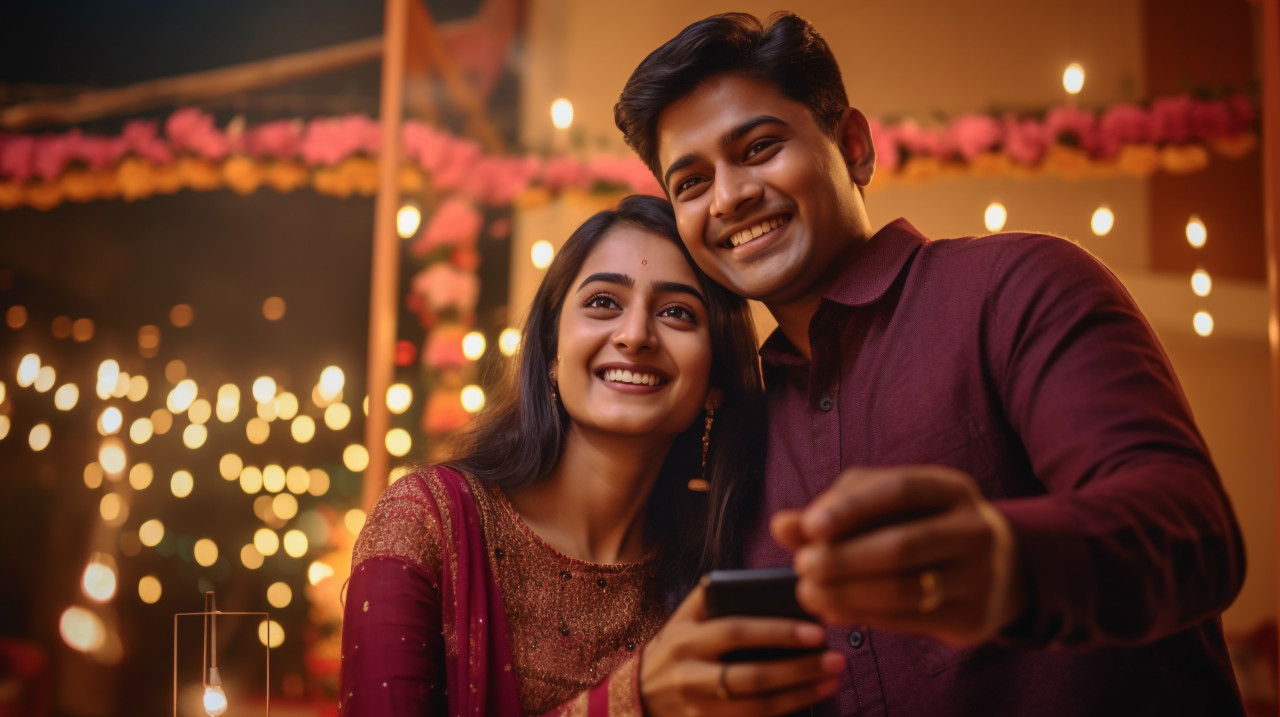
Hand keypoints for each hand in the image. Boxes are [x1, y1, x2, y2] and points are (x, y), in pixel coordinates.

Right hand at [639, 582, 843, 715]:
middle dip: (797, 669)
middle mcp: (690, 675)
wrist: (639, 696)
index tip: (816, 631)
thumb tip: (762, 581)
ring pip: (756, 708)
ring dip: (798, 694)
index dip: (777, 632)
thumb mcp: (683, 617)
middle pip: (750, 676)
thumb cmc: (673, 648)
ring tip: (832, 681)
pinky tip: (810, 699)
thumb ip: (713, 595)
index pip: (736, 632)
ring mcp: (699, 708)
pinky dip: (785, 712)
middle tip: (835, 659)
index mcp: (686, 638)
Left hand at [771, 465, 1023, 645]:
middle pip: (902, 545)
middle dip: (844, 558)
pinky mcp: (971, 619)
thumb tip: (781, 525)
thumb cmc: (920, 526)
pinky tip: (834, 610)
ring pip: (906, 589)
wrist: (997, 569)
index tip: (810, 526)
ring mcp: (979, 577)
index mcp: (951, 489)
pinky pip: (910, 620)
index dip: (852, 508)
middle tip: (802, 565)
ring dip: (848, 594)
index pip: (900, 491)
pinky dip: (865, 616)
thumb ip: (833, 512)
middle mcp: (973, 529)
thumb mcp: (886, 508)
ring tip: (810, 593)